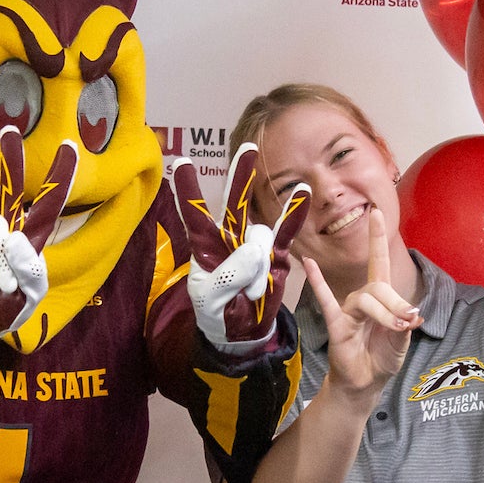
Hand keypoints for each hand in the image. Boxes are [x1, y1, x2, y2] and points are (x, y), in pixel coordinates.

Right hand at [0, 127, 76, 338]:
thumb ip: (27, 275)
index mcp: (32, 248)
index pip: (48, 208)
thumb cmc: (3, 311)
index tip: (67, 147)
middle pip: (18, 193)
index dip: (60, 179)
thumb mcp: (22, 302)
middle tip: (10, 128)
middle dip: (16, 162)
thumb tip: (18, 239)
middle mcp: (11, 234)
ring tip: (0, 140)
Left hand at [175, 144, 312, 352]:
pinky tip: (303, 192)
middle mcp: (230, 238)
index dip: (188, 190)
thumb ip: (228, 274)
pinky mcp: (277, 256)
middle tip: (248, 147)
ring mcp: (255, 245)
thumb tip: (255, 247)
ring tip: (252, 294)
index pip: (195, 214)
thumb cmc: (217, 315)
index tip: (180, 161)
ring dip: (258, 266)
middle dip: (240, 175)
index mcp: (205, 247)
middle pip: (235, 202)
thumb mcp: (211, 300)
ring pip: (260, 234)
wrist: (241, 334)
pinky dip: (294, 214)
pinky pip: (286, 232)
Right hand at [301, 211, 418, 393]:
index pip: (379, 261)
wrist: (366, 384)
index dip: (377, 238)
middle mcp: (362, 298)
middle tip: (406, 322)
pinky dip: (318, 281)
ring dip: (384, 313)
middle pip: (379, 285)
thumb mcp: (402, 342)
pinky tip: (309, 264)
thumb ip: (405, 325)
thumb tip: (413, 314)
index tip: (378, 212)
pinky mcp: (336, 324)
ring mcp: (348, 309)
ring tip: (395, 328)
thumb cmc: (382, 358)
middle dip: (396, 303)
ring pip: (366, 298)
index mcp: (380, 298)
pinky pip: (326, 300)